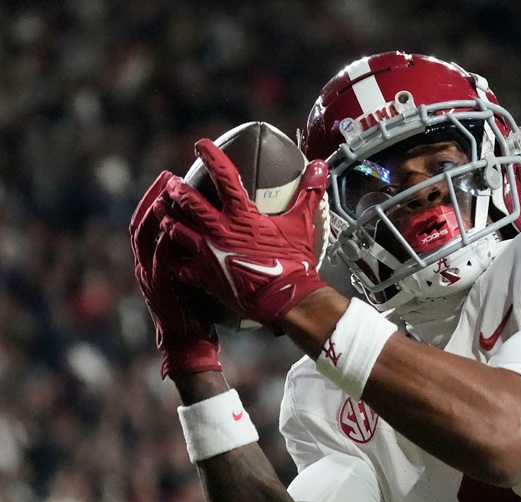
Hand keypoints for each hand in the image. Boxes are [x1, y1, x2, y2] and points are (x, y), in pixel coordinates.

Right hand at [130, 171, 221, 378]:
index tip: (168, 177)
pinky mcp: (160, 289)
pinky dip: (162, 242)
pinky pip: (158, 260)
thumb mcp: (196, 276)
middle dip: (153, 197)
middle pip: (142, 223)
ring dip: (154, 214)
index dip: (156, 199)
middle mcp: (148, 265)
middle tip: (167, 177)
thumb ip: (198, 254)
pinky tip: (170, 227)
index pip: (150, 222)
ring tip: (166, 194)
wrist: (191, 344)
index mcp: (156, 261)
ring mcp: (151, 276)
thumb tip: (221, 232)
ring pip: (145, 238)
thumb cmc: (199, 310)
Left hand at [154, 139, 329, 329]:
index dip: (211, 156)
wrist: (285, 298)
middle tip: (171, 182)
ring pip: (176, 229)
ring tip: (161, 208)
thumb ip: (308, 193)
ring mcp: (207, 253)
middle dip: (177, 189)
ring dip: (167, 216)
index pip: (223, 176)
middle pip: (188, 202)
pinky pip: (178, 264)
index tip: (201, 145)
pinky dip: (171, 256)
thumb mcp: (302, 224)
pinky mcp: (203, 276)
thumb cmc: (294, 262)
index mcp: (241, 215)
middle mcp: (218, 230)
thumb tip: (320, 166)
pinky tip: (167, 252)